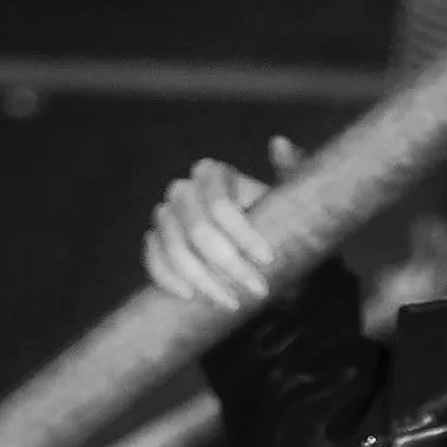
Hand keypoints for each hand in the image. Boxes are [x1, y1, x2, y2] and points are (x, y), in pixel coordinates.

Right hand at [142, 135, 302, 314]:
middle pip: (197, 230)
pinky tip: (191, 297)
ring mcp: (165, 216)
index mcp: (212, 174)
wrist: (256, 248)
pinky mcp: (155, 242)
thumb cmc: (277, 218)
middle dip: (229, 265)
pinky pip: (153, 260)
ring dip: (204, 280)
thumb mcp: (292, 194)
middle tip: (258, 290)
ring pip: (175, 248)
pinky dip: (168, 279)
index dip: (243, 234)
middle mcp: (183, 190)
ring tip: (233, 303)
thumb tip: (278, 143)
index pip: (220, 204)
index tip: (269, 260)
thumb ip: (293, 168)